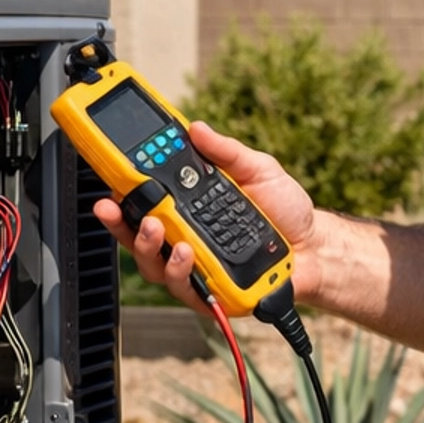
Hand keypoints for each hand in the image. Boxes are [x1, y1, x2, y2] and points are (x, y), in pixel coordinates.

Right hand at [94, 119, 322, 314]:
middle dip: (119, 222)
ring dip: (147, 246)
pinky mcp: (209, 294)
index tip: (107, 176)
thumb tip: (197, 128)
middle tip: (118, 207)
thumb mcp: (258, 169)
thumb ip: (226, 151)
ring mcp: (194, 268)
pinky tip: (186, 253)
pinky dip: (180, 271)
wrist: (316, 248)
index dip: (121, 191)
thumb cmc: (286, 211)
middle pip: (136, 235)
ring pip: (153, 264)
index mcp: (189, 208)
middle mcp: (184, 238)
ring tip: (157, 228)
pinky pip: (184, 288)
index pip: (145, 200)